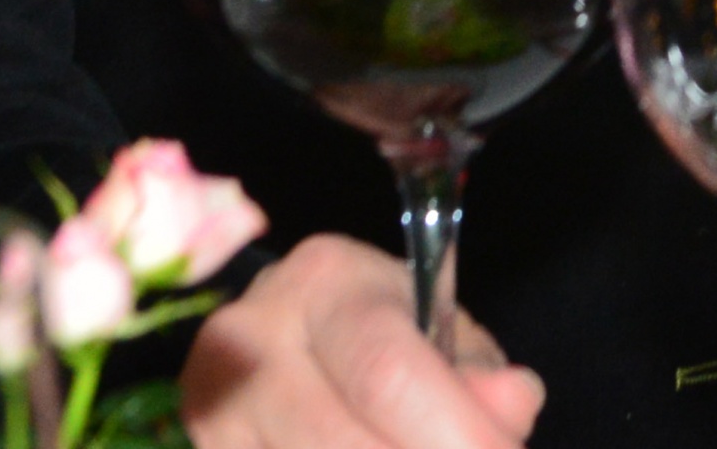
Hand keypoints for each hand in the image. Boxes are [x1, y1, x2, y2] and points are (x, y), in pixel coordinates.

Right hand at [179, 231, 543, 448]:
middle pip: (343, 442)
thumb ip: (480, 374)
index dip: (455, 434)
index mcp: (325, 284)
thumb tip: (512, 406)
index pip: (388, 373)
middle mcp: (251, 336)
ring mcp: (211, 403)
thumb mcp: (441, 333)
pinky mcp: (205, 446)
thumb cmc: (379, 331)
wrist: (288, 334)